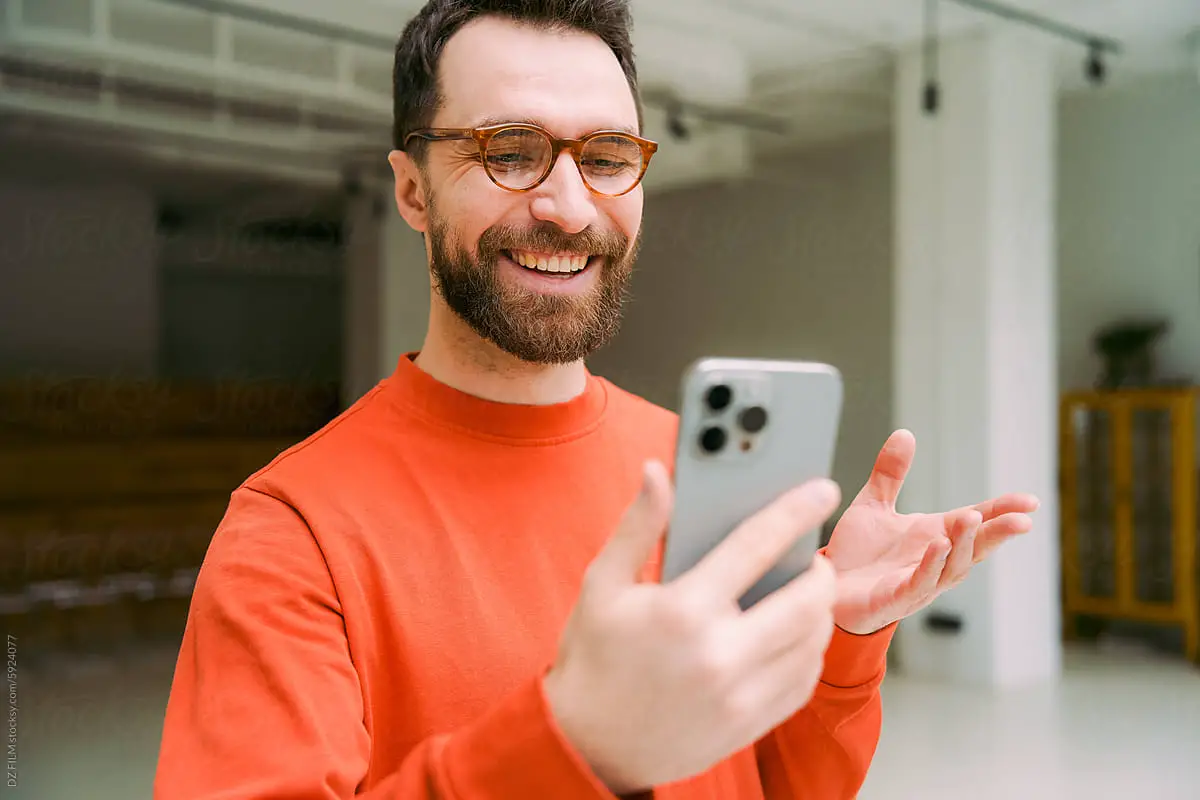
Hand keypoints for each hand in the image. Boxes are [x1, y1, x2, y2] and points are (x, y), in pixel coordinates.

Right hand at [543, 461, 840, 794]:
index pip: (755, 546)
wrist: (587, 745)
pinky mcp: (748, 726)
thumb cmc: (594, 657)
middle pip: (804, 602)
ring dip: (819, 613)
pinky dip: (808, 653)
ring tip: (804, 595)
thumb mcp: (603, 584)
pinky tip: (793, 637)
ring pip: (812, 644)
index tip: (822, 490)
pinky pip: (802, 683)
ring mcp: (738, 696)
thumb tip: (656, 472)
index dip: (795, 511)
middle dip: (821, 572)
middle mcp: (718, 655)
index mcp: (683, 610)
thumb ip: (638, 525)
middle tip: (813, 558)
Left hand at [825, 429, 1039, 634]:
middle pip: (975, 548)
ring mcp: (918, 583)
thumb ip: (890, 473)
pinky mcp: (895, 599)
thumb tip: (905, 433)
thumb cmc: (857, 553)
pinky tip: (938, 545)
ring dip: (965, 544)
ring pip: (953, 567)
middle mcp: (935, 561)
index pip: (978, 523)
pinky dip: (932, 565)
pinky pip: (920, 583)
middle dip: (998, 533)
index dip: (1003, 512)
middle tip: (1021, 519)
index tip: (1030, 502)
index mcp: (936, 536)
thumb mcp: (873, 505)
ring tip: (972, 518)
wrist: (825, 587)